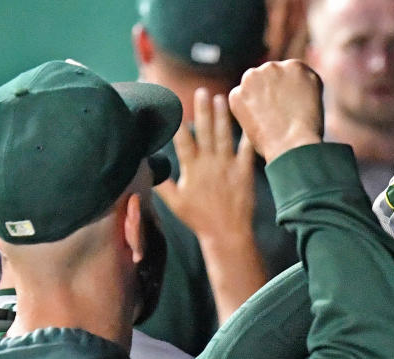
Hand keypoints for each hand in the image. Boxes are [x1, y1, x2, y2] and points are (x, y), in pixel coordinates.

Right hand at [156, 88, 254, 245]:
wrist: (226, 233)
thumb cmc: (199, 219)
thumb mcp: (175, 202)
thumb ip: (161, 182)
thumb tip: (145, 165)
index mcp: (191, 168)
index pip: (182, 139)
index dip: (178, 121)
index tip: (174, 104)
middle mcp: (209, 163)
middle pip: (204, 130)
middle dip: (202, 109)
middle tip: (202, 91)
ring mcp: (228, 166)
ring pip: (224, 134)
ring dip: (222, 115)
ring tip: (221, 98)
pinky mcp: (245, 172)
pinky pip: (247, 149)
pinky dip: (247, 134)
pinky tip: (248, 119)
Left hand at [228, 60, 323, 163]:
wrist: (294, 146)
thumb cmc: (307, 130)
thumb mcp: (313, 99)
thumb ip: (298, 86)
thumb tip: (283, 88)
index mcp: (296, 67)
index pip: (287, 76)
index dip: (288, 93)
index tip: (291, 107)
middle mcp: (273, 66)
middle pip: (267, 77)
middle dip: (269, 92)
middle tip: (278, 115)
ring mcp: (253, 78)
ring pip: (251, 85)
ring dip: (256, 98)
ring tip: (269, 121)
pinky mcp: (237, 93)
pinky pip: (239, 100)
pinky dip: (244, 111)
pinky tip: (258, 124)